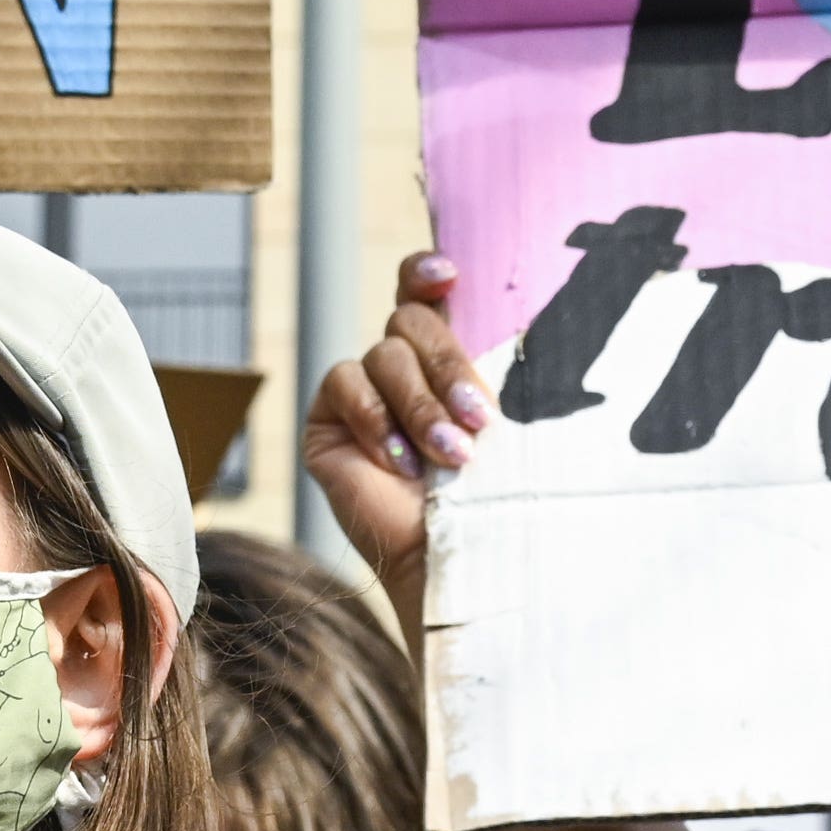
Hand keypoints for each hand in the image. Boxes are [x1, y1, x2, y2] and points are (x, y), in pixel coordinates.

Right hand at [298, 248, 492, 640]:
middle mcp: (398, 366)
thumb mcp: (498, 422)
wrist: (450, 558)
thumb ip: (490, 368)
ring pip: (384, 354)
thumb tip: (503, 315)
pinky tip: (400, 464)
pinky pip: (345, 384)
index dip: (425, 273)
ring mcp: (359, 391)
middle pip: (411, 321)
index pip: (423, 292)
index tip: (449, 276)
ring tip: (451, 458)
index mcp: (442, 356)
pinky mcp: (327, 420)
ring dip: (422, 408)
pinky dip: (377, 422)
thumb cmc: (488, 496)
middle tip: (479, 419)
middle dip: (447, 367)